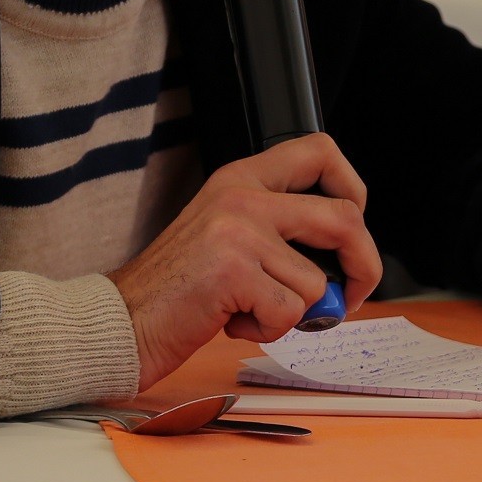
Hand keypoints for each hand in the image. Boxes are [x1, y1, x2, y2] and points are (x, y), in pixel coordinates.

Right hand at [108, 135, 381, 391]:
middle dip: (363, 265)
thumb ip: (278, 229)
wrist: (119, 321)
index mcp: (241, 177)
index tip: (355, 224)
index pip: (320, 151)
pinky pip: (291, 312)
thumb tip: (347, 257)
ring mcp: (239, 230)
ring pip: (317, 281)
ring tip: (247, 310)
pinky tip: (231, 321)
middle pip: (344, 216)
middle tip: (350, 296)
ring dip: (293, 313)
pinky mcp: (234, 270)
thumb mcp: (227, 234)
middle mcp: (243, 195)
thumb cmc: (176, 288)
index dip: (353, 187)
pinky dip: (269, 330)